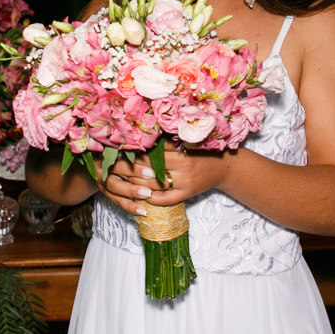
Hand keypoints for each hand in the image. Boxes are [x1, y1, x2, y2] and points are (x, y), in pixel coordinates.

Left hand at [95, 147, 235, 216]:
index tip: (115, 148)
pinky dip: (150, 198)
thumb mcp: (185, 141)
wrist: (224, 167)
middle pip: (148, 169)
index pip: (150, 153)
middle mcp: (183, 168)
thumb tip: (139, 134)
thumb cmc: (202, 150)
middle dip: (128, 167)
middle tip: (109, 163)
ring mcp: (184, 184)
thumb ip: (165, 141)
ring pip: (153, 185)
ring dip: (134, 183)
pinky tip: (137, 195)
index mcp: (180, 151)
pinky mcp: (186, 195)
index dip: (132, 151)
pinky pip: (164, 199)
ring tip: (118, 178)